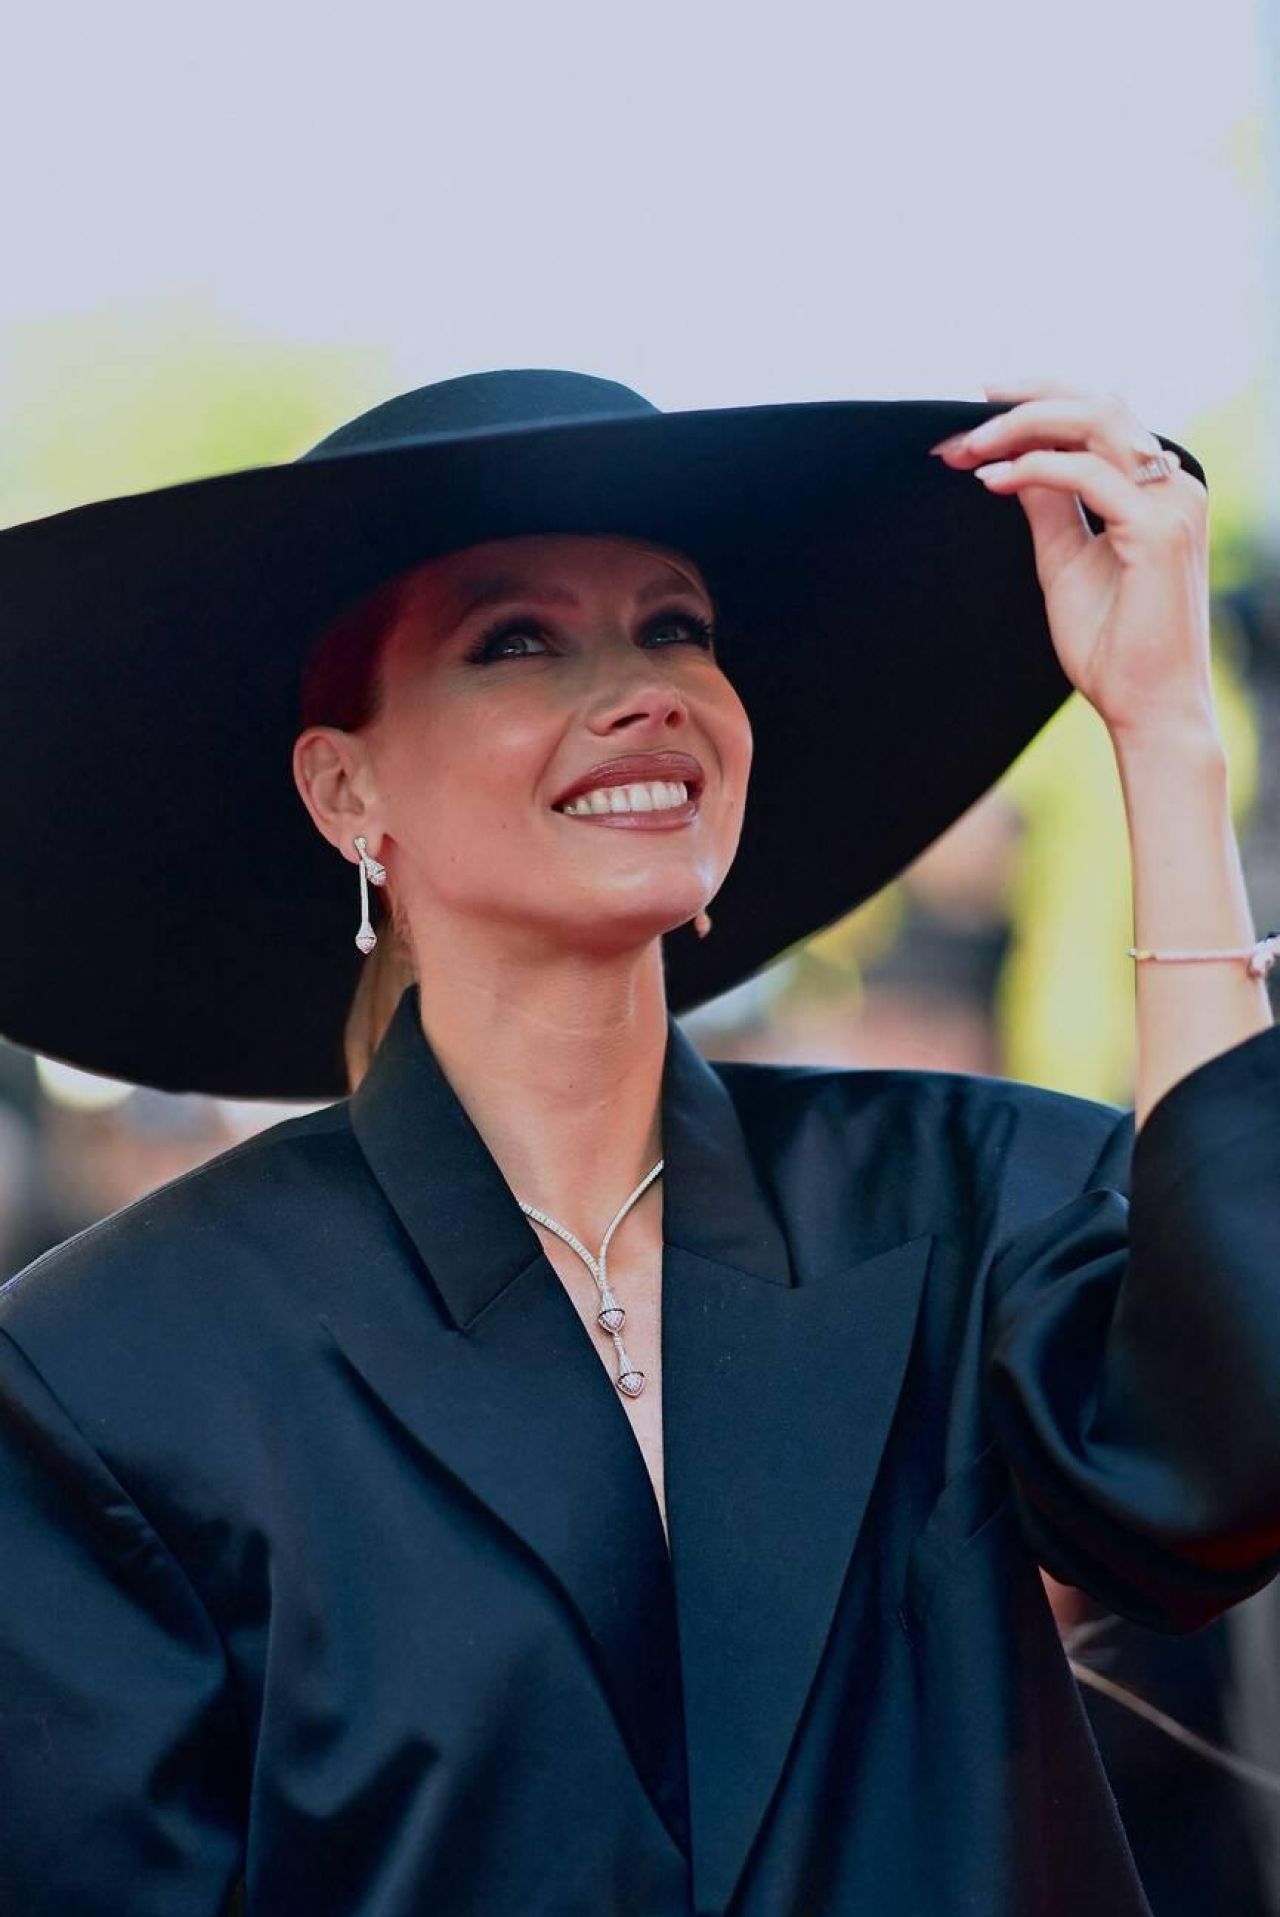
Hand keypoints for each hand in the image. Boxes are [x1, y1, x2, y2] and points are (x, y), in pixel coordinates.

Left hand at [931, 377, 1216, 744]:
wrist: (1146, 705)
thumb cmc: (1112, 645)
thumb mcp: (1064, 560)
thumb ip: (1048, 506)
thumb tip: (1016, 461)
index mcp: (1156, 488)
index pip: (1099, 416)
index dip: (1036, 405)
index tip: (976, 418)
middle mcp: (1173, 484)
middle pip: (1099, 402)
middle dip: (1026, 402)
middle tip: (965, 421)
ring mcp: (1171, 503)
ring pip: (1097, 421)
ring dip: (1025, 425)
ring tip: (974, 447)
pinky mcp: (1157, 531)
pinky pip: (1088, 474)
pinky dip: (1035, 468)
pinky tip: (993, 482)